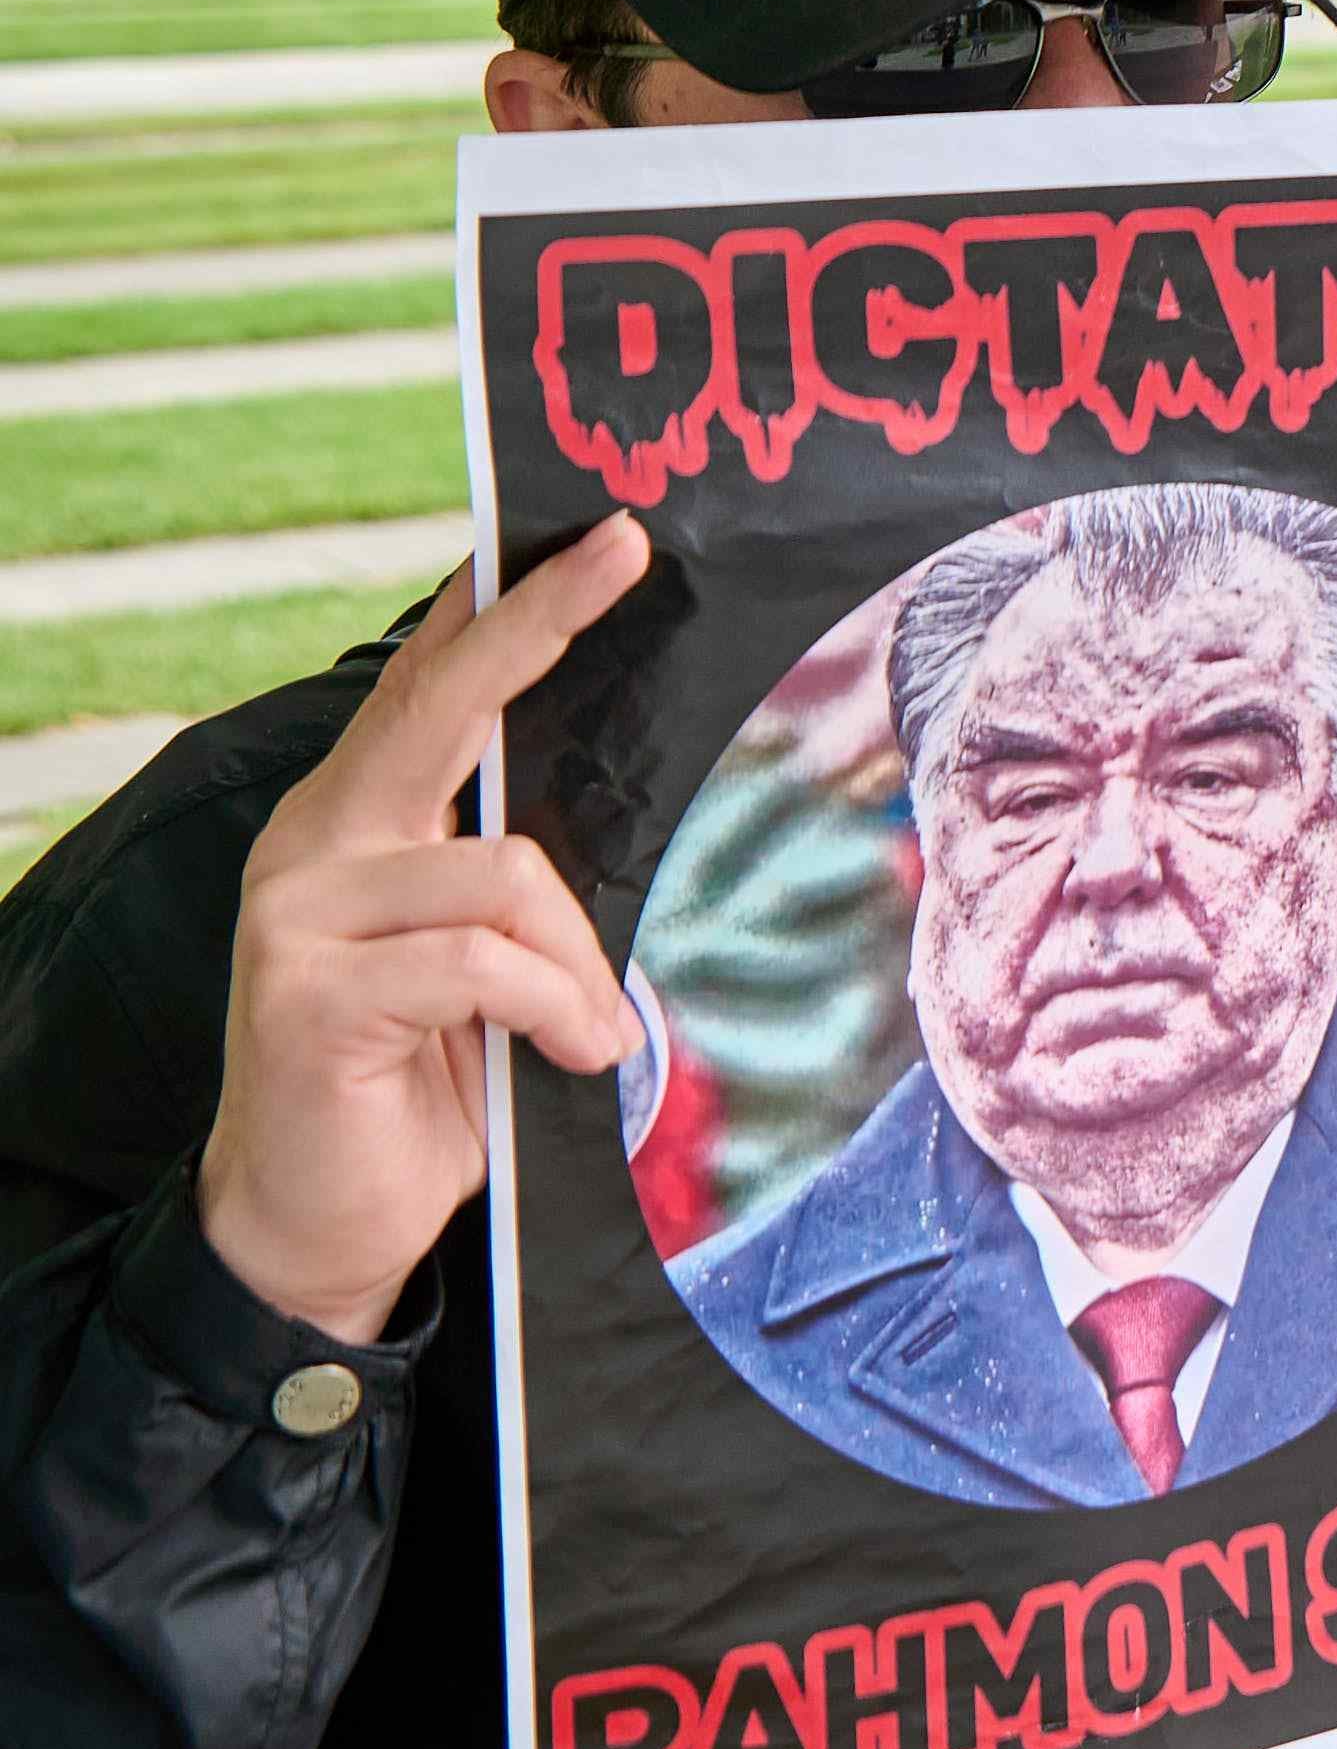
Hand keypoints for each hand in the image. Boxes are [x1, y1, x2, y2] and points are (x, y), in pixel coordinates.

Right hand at [200, 519, 652, 1346]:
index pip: (431, 687)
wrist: (321, 1217)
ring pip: (505, 873)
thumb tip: (607, 796)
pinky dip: (552, 1009)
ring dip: (576, 965)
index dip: (501, 606)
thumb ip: (509, 875)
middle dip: (540, 624)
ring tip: (583, 1033)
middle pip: (442, 706)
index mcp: (357, 822)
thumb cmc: (423, 1081)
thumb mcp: (481, 959)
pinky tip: (564, 1054)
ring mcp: (298, 912)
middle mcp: (314, 844)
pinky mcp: (307, 989)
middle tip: (625, 551)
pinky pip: (482, 963)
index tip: (588, 531)